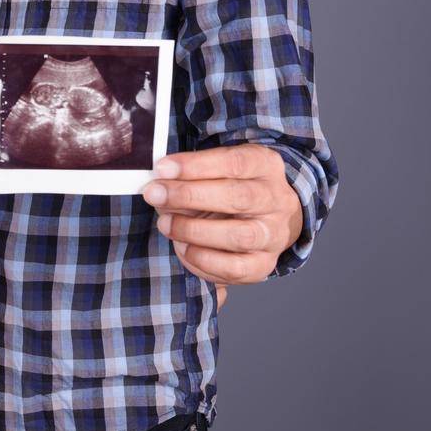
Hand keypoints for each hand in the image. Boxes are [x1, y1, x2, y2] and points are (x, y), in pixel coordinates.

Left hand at [141, 144, 302, 287]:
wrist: (265, 218)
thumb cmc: (230, 187)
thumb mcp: (216, 170)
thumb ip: (189, 175)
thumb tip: (157, 186)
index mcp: (264, 165)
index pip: (234, 162)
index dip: (195, 165)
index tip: (162, 168)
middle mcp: (276, 200)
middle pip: (238, 197)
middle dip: (190, 196)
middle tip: (155, 195)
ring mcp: (273, 234)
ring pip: (239, 235)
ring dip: (194, 231)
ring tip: (166, 225)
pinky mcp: (263, 264)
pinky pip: (234, 268)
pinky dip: (202, 260)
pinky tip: (183, 248)